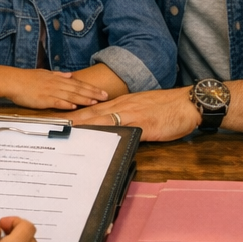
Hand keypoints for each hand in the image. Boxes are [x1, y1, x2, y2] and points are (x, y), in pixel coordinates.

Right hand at [7, 68, 106, 109]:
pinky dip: (66, 104)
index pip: (78, 84)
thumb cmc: (28, 78)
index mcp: (57, 79)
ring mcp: (50, 91)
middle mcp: (56, 84)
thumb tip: (69, 75)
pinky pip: (56, 102)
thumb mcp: (45, 73)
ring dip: (82, 99)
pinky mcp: (43, 99)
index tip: (102, 92)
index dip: (91, 88)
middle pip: (77, 89)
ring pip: (70, 95)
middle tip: (105, 97)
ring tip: (94, 102)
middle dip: (92, 93)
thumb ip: (58, 75)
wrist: (14, 80)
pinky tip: (74, 106)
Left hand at [70, 87, 200, 140]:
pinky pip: (122, 128)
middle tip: (54, 125)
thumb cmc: (167, 108)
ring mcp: (132, 115)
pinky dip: (108, 132)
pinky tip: (97, 138)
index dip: (76, 113)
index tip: (60, 118)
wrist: (188, 103)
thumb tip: (113, 125)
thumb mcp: (142, 107)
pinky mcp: (143, 125)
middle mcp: (123, 106)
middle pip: (92, 112)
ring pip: (102, 118)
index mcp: (122, 103)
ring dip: (84, 124)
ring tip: (66, 130)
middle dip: (72, 119)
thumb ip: (127, 115)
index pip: (94, 108)